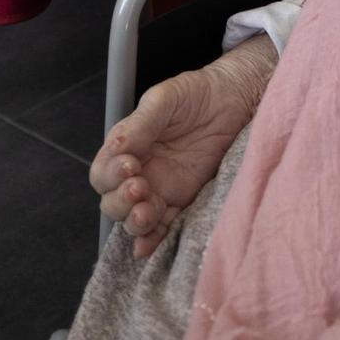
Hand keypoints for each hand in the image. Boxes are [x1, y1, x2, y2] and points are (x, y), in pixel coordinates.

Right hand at [90, 35, 276, 257]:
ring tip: (147, 212)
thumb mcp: (165, 99)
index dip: (110, 175)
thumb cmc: (197, 93)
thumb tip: (116, 148)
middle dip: (120, 200)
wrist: (236, 99)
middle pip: (112, 201)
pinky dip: (152, 239)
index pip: (103, 172)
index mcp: (127, 146)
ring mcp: (161, 189)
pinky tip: (146, 246)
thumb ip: (140, 124)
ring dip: (134, 221)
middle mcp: (140, 171)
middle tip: (140, 187)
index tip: (129, 165)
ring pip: (133, 218)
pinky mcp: (183, 201)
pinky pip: (163, 227)